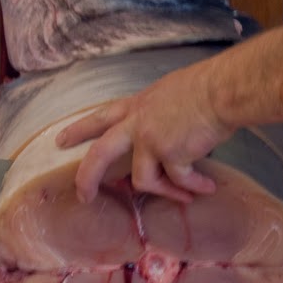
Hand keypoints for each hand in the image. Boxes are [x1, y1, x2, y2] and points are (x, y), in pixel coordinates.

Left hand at [56, 65, 229, 203]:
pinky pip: (179, 181)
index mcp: (137, 106)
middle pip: (101, 153)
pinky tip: (207, 188)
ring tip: (185, 195)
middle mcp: (138, 124)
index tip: (61, 141)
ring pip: (143, 180)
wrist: (222, 91)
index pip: (101, 118)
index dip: (80, 130)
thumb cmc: (206, 86)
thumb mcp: (169, 92)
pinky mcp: (171, 156)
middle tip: (83, 196)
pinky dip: (193, 188)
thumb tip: (167, 131)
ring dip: (166, 191)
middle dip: (88, 177)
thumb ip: (158, 112)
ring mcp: (151, 141)